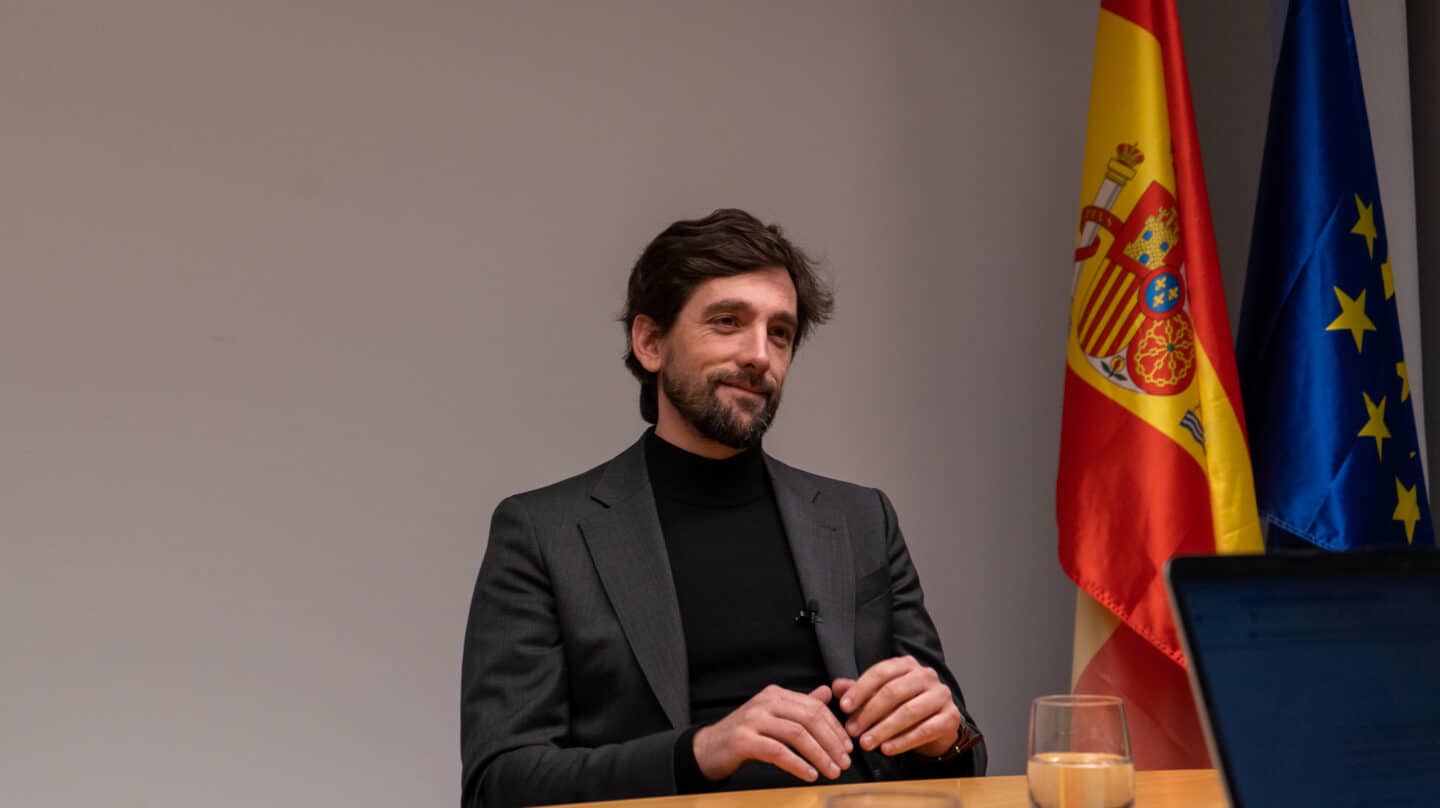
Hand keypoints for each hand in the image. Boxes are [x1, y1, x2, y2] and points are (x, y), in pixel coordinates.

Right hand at [692, 684, 853, 782]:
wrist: (709, 748)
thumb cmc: (745, 734)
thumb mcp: (774, 716)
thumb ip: (799, 706)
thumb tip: (826, 693)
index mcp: (776, 694)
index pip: (815, 707)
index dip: (835, 728)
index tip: (848, 747)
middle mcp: (765, 702)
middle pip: (809, 718)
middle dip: (832, 742)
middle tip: (845, 762)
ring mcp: (753, 719)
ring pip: (797, 734)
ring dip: (820, 755)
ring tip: (832, 771)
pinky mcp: (743, 740)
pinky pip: (778, 752)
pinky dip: (798, 764)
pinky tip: (809, 774)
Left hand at [833, 655, 961, 757]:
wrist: (937, 725)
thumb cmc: (904, 706)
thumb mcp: (880, 696)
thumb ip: (859, 691)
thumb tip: (835, 686)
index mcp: (907, 665)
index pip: (880, 672)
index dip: (860, 690)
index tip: (843, 707)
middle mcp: (926, 675)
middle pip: (894, 692)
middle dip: (869, 713)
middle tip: (852, 730)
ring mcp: (941, 695)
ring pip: (908, 712)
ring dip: (883, 729)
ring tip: (865, 743)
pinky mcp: (950, 717)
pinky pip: (924, 730)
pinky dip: (902, 742)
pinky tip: (886, 749)